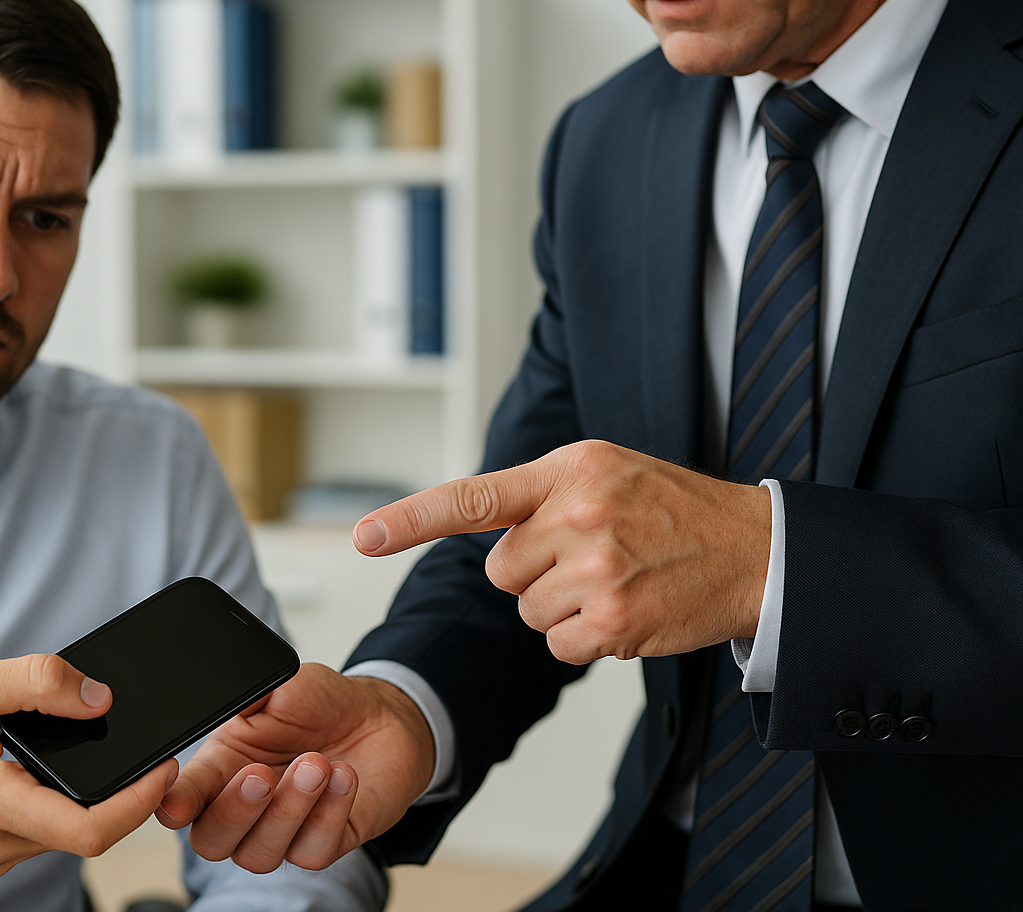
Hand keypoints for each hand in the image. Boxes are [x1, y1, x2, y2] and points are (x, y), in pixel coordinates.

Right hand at [0, 655, 177, 878]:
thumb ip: (37, 683)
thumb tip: (98, 696)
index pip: (88, 829)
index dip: (139, 801)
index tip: (165, 767)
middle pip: (85, 832)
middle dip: (123, 792)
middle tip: (145, 750)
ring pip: (64, 832)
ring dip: (90, 797)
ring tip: (95, 749)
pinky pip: (40, 830)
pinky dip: (59, 800)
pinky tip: (54, 767)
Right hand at [156, 663, 432, 872]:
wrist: (379, 716)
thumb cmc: (320, 702)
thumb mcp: (279, 684)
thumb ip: (245, 695)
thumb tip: (218, 701)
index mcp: (220, 765)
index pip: (184, 796)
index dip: (175, 804)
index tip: (178, 804)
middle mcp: (244, 806)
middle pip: (212, 840)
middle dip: (234, 811)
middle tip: (261, 774)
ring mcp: (283, 831)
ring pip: (260, 854)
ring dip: (287, 810)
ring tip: (316, 763)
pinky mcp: (322, 844)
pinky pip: (312, 852)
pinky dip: (328, 814)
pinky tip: (343, 777)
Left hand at [354, 439, 772, 662]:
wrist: (754, 549)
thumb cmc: (672, 508)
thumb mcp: (605, 471)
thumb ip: (542, 494)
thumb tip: (485, 540)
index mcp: (567, 470)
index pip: (472, 497)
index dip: (411, 518)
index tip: (363, 537)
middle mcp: (577, 516)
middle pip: (502, 572)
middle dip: (537, 573)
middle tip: (594, 557)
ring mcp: (596, 571)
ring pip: (529, 612)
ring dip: (565, 608)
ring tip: (619, 579)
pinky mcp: (613, 622)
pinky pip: (560, 645)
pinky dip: (587, 639)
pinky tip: (627, 611)